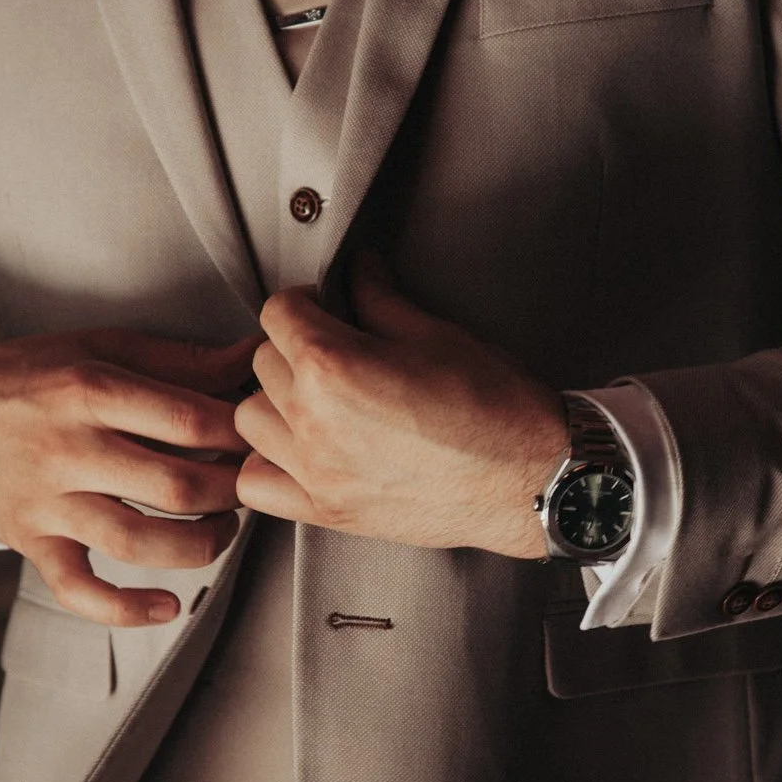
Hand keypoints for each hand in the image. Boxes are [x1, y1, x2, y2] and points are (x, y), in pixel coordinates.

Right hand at [0, 329, 258, 625]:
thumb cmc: (30, 378)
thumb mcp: (100, 347)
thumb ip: (180, 360)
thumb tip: (253, 357)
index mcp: (89, 390)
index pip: (189, 420)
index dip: (240, 435)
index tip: (260, 437)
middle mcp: (67, 449)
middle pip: (175, 486)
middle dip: (231, 492)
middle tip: (247, 485)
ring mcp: (47, 503)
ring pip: (138, 542)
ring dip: (201, 545)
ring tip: (221, 529)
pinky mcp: (32, 544)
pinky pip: (80, 590)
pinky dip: (127, 608)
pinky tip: (168, 605)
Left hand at [234, 254, 567, 557]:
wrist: (530, 480)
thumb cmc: (497, 412)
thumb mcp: (437, 335)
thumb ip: (380, 299)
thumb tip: (359, 269)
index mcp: (333, 367)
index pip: (278, 313)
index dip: (304, 302)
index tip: (324, 308)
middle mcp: (312, 421)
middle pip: (262, 363)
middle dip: (293, 349)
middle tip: (333, 352)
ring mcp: (314, 472)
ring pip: (250, 421)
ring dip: (275, 404)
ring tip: (317, 401)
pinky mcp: (326, 511)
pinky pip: (256, 485)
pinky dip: (267, 466)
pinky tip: (300, 452)